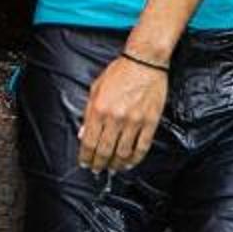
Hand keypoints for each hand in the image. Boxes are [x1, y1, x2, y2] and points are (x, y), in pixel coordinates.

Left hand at [78, 54, 167, 171]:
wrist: (144, 62)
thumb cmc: (120, 72)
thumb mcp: (96, 88)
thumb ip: (88, 112)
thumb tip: (82, 133)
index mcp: (98, 109)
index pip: (89, 141)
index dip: (85, 157)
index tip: (85, 163)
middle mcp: (115, 118)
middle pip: (104, 151)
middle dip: (99, 164)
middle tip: (97, 169)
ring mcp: (134, 122)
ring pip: (123, 153)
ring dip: (116, 165)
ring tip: (113, 169)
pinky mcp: (150, 122)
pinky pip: (142, 147)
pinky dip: (135, 159)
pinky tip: (130, 163)